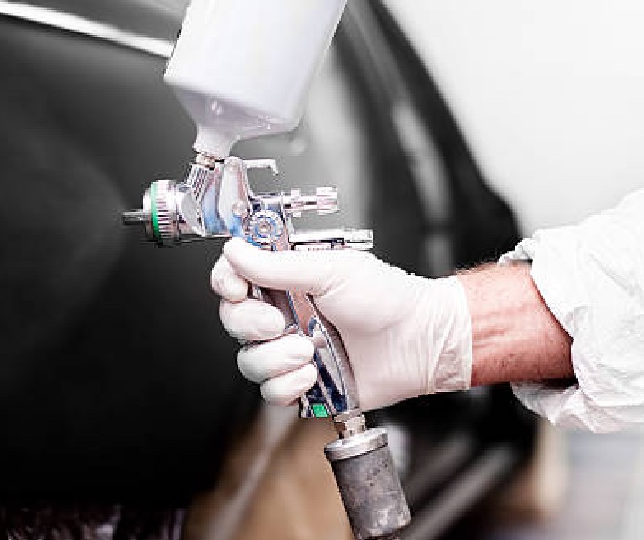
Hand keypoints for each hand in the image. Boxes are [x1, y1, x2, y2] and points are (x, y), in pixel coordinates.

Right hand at [210, 238, 471, 410]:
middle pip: (233, 321)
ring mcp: (290, 350)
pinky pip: (271, 391)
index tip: (236, 288)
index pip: (233, 278)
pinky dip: (287, 385)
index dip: (226, 283)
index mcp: (286, 281)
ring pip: (248, 361)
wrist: (418, 341)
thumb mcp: (330, 270)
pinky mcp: (302, 383)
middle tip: (278, 322)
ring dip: (274, 358)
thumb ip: (276, 265)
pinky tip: (312, 375)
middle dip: (250, 324)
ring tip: (307, 352)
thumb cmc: (386, 298)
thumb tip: (235, 251)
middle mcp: (283, 315)